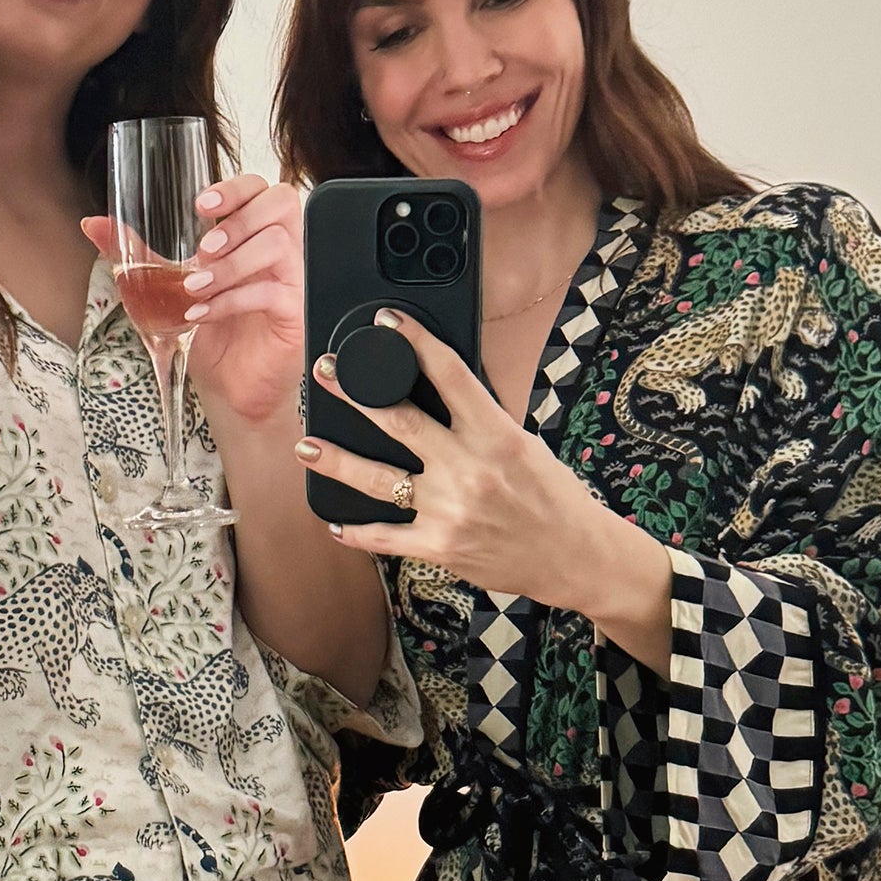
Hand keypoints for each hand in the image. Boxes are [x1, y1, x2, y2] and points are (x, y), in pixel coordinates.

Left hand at [82, 172, 305, 429]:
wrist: (229, 389)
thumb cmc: (209, 333)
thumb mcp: (167, 286)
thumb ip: (137, 253)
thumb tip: (93, 224)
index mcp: (252, 235)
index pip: (260, 189)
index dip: (236, 188)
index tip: (201, 204)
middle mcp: (279, 250)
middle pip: (279, 203)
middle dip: (236, 220)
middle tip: (202, 249)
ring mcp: (293, 279)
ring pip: (277, 244)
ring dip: (230, 263)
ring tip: (195, 287)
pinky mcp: (296, 313)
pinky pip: (273, 291)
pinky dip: (232, 300)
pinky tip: (203, 314)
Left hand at [299, 309, 664, 628]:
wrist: (574, 557)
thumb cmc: (552, 497)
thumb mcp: (524, 446)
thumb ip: (482, 422)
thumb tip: (444, 388)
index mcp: (496, 436)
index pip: (450, 376)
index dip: (416, 343)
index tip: (388, 322)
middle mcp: (469, 469)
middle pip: (400, 422)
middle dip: (355, 395)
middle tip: (326, 373)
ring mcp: (450, 510)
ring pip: (378, 480)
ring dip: (337, 461)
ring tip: (306, 446)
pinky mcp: (439, 546)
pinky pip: (386, 537)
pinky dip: (357, 533)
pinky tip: (335, 524)